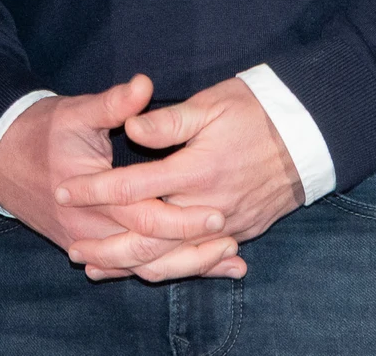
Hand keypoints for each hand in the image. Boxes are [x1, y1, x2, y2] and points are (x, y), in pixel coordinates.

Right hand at [0, 77, 239, 281]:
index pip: (145, 217)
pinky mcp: (86, 246)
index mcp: (90, 194)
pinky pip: (128, 267)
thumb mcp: (75, 111)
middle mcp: (88, 228)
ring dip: (184, 267)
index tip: (218, 211)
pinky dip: (162, 269)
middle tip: (233, 238)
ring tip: (227, 262)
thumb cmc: (41, 131)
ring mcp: (85, 242)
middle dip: (193, 251)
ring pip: (141, 267)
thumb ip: (112, 104)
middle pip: (149, 251)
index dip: (183, 219)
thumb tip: (143, 86)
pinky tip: (194, 268)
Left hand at [54, 76, 301, 279]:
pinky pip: (200, 260)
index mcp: (195, 169)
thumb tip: (130, 129)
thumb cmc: (255, 111)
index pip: (133, 186)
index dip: (95, 190)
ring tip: (98, 268)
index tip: (64, 190)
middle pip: (148, 238)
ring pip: (172, 258)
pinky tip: (148, 271)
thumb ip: (168, 122)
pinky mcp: (242, 231)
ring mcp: (228, 224)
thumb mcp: (210, 104)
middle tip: (72, 250)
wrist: (310, 134)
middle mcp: (209, 204)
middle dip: (106, 247)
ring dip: (132, 267)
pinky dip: (171, 269)